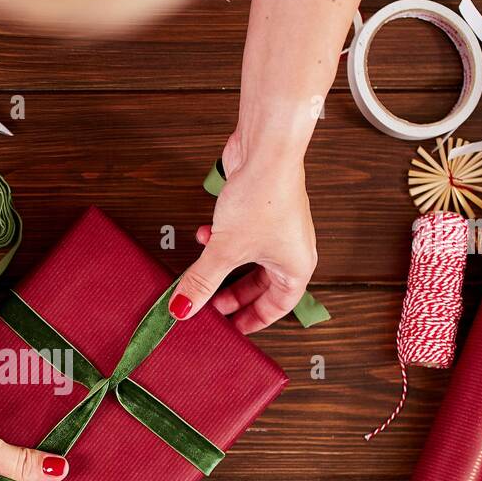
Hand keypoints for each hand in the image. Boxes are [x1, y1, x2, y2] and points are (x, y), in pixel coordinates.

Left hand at [170, 136, 317, 332]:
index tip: (234, 330)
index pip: (278, 307)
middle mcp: (291, 249)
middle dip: (232, 294)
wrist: (266, 150)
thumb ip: (202, 281)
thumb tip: (184, 307)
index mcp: (296, 267)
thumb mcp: (225, 250)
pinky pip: (240, 236)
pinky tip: (204, 234)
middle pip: (260, 285)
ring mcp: (276, 228)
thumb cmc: (265, 197)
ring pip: (247, 260)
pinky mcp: (259, 209)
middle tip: (210, 306)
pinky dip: (221, 240)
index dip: (254, 320)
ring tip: (202, 271)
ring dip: (222, 265)